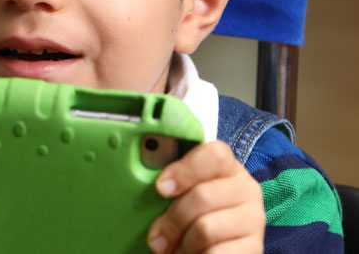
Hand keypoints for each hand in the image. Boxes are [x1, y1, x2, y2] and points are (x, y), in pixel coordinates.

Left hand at [147, 140, 264, 253]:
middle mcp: (246, 189)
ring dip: (182, 245)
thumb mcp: (184, 193)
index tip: (160, 188)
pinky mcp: (255, 248)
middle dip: (172, 220)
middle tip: (156, 237)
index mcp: (228, 167)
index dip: (184, 170)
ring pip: (206, 228)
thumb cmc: (193, 215)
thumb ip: (172, 182)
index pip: (214, 155)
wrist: (220, 247)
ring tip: (174, 251)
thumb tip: (142, 177)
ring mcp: (253, 219)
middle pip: (203, 196)